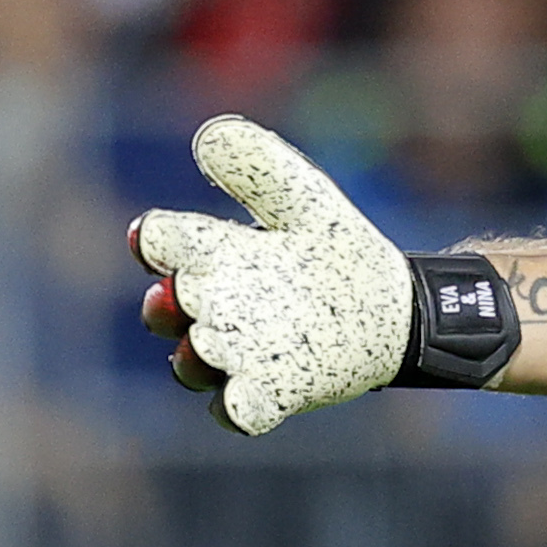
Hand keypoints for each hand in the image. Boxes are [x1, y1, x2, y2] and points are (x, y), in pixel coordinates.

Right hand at [130, 117, 414, 434]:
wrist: (392, 301)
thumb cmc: (333, 245)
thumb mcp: (302, 197)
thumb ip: (259, 165)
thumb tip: (210, 135)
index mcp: (209, 252)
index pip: (160, 243)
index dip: (154, 243)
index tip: (155, 241)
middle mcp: (213, 306)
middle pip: (166, 309)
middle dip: (172, 304)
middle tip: (189, 294)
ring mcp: (239, 354)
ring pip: (194, 364)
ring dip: (196, 357)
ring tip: (208, 344)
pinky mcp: (274, 392)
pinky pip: (240, 411)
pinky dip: (237, 407)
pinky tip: (242, 398)